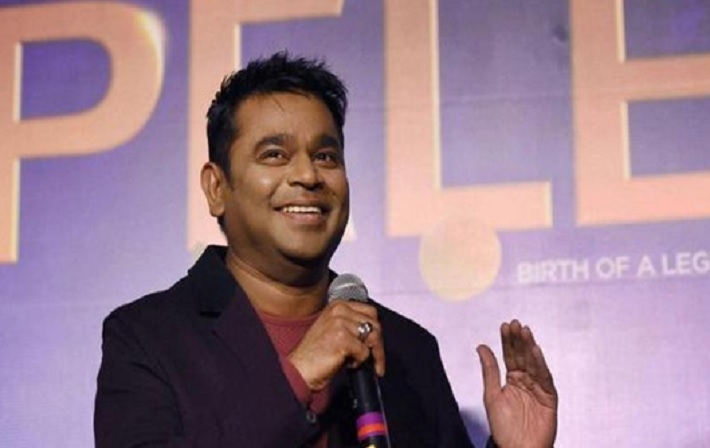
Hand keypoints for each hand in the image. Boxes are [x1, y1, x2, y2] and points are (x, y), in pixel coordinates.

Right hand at [288, 300, 384, 390]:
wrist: (299, 370)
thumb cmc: (314, 354)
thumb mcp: (332, 329)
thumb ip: (351, 324)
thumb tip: (374, 332)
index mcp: (337, 305)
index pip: (370, 312)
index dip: (376, 329)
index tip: (376, 344)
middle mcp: (339, 310)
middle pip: (375, 324)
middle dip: (378, 344)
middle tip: (376, 361)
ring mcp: (340, 323)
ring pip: (372, 337)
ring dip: (370, 355)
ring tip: (356, 362)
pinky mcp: (342, 339)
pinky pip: (364, 352)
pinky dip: (359, 362)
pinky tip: (346, 364)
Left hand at [477, 320, 557, 447]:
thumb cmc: (503, 427)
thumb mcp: (492, 395)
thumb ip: (489, 370)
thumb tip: (481, 346)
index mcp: (512, 380)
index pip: (510, 356)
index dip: (507, 341)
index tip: (505, 325)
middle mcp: (526, 381)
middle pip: (522, 356)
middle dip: (519, 340)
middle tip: (515, 324)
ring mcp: (538, 388)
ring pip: (534, 364)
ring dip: (530, 347)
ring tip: (525, 331)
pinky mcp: (549, 398)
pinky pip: (545, 378)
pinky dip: (540, 364)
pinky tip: (535, 350)